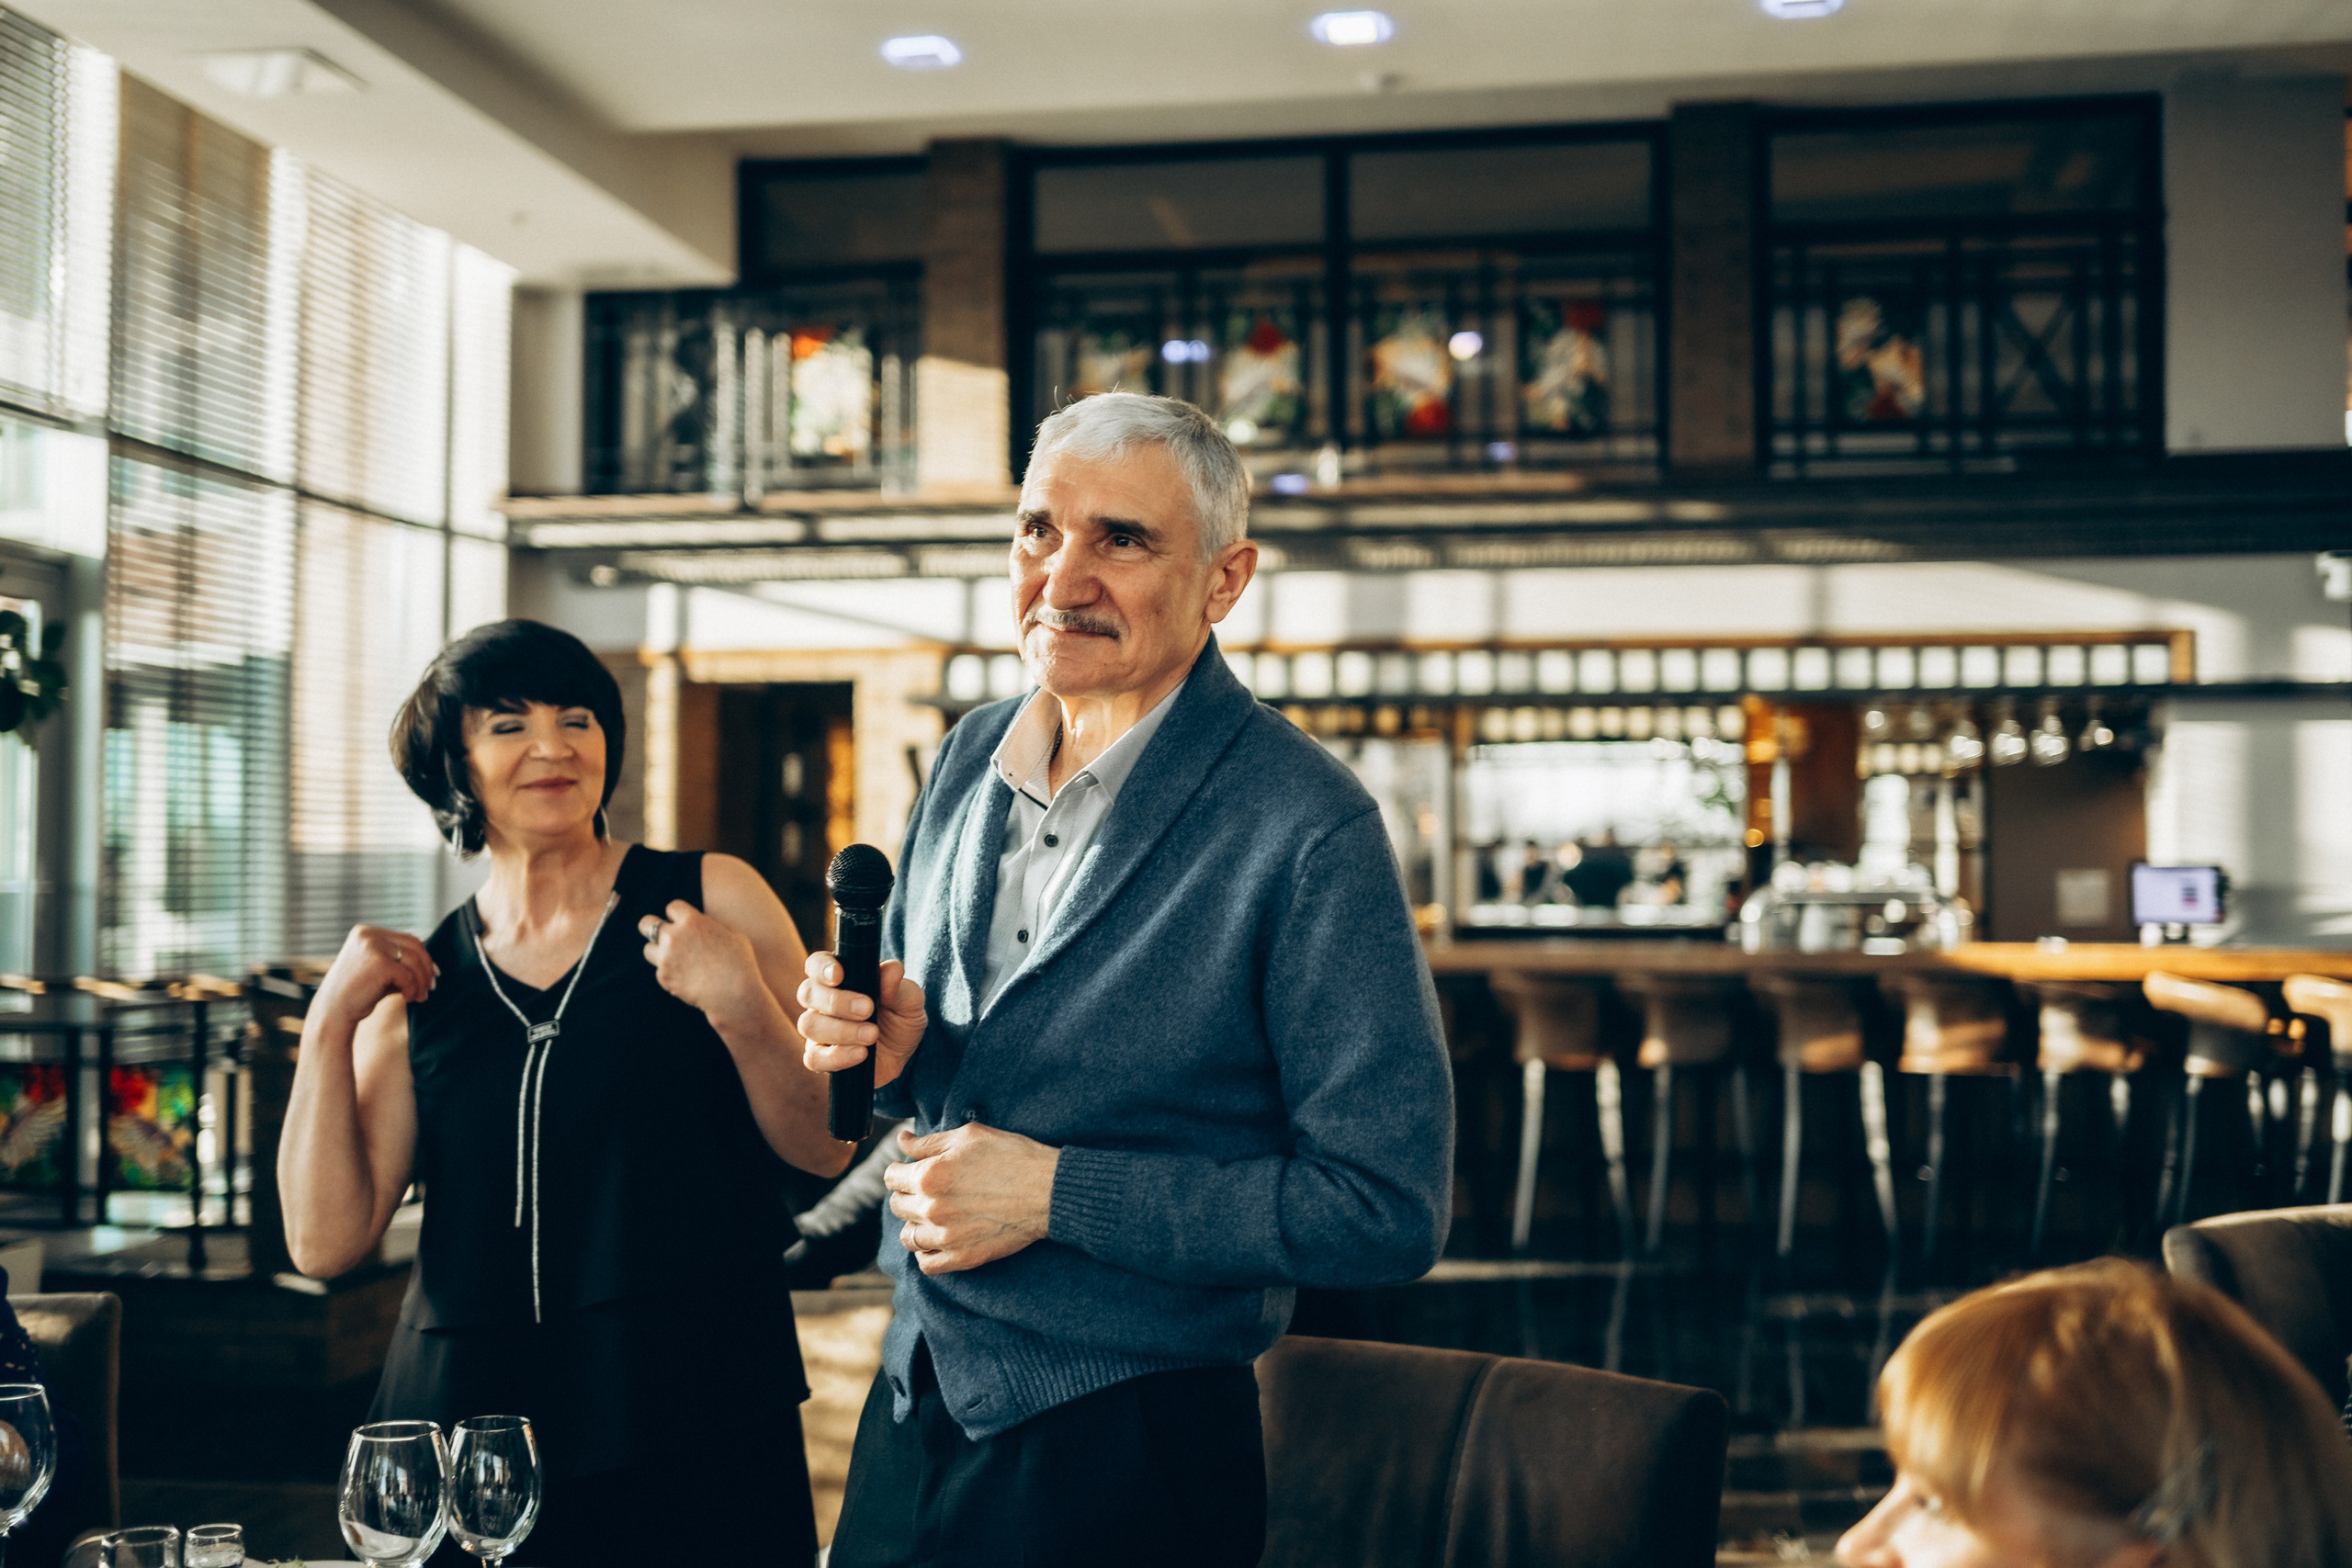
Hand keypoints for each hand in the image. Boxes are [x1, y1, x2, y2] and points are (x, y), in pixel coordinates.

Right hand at [315, 925, 434, 1032]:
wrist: (333, 1013)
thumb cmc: (358, 994)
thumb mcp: (378, 970)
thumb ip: (398, 961)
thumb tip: (431, 964)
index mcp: (366, 932)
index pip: (407, 939)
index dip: (424, 957)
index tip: (433, 974)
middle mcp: (368, 935)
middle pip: (414, 946)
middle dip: (426, 968)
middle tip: (431, 987)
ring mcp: (372, 946)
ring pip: (413, 960)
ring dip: (422, 981)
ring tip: (421, 996)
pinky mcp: (378, 962)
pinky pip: (408, 975)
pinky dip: (413, 988)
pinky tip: (408, 998)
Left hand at [640, 901, 765, 1025]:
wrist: (735, 993)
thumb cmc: (740, 962)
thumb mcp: (732, 934)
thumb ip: (710, 925)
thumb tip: (701, 925)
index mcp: (692, 921)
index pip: (672, 907)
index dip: (678, 915)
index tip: (683, 923)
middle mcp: (673, 936)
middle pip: (646, 923)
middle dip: (651, 927)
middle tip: (661, 934)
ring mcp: (665, 958)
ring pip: (649, 950)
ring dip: (659, 952)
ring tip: (675, 961)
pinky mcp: (663, 977)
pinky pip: (660, 972)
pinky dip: (670, 974)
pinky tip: (687, 979)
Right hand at [798, 953, 925, 1089]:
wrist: (902, 1056)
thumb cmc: (900, 1019)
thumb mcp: (909, 1001)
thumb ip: (898, 986)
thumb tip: (891, 969)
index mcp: (839, 978)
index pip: (816, 964)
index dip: (822, 968)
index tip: (838, 975)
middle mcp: (821, 1002)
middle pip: (808, 993)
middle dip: (836, 1001)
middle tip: (867, 1009)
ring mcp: (817, 1030)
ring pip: (809, 1025)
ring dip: (841, 1030)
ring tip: (872, 1035)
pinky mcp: (819, 1057)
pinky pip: (814, 1058)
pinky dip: (838, 1056)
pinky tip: (861, 1054)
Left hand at [885, 1122, 1058, 1274]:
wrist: (1048, 1191)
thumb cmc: (1012, 1156)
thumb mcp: (969, 1137)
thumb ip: (929, 1142)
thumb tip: (902, 1140)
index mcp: (929, 1176)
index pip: (891, 1177)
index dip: (900, 1170)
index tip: (911, 1169)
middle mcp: (932, 1209)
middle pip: (897, 1205)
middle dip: (907, 1194)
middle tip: (926, 1189)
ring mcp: (946, 1237)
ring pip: (908, 1236)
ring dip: (914, 1223)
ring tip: (931, 1214)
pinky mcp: (962, 1258)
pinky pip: (926, 1263)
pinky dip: (925, 1253)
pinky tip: (936, 1239)